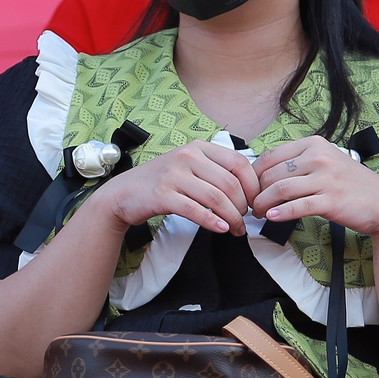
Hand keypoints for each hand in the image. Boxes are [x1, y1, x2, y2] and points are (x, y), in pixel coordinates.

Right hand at [90, 140, 259, 235]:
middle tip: (244, 221)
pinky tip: (221, 229)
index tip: (254, 202)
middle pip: (230, 183)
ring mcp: (174, 175)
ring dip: (231, 218)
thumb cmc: (161, 182)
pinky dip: (213, 222)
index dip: (253, 185)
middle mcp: (187, 156)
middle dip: (243, 207)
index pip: (239, 162)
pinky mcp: (163, 195)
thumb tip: (249, 190)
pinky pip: (196, 210)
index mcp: (198, 147)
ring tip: (235, 229)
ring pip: (216, 198)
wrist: (124, 193)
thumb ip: (214, 171)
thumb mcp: (188, 166)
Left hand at [252, 136, 378, 236]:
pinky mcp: (331, 200)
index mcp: (313, 144)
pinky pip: (298, 206)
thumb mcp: (325, 162)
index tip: (248, 187)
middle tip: (250, 205)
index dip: (253, 174)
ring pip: (280, 189)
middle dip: (255, 191)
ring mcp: (326, 178)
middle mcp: (319, 157)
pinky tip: (271, 218)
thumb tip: (262, 171)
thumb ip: (298, 162)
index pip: (270, 156)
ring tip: (257, 213)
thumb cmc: (349, 184)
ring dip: (263, 203)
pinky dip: (280, 213)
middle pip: (272, 174)